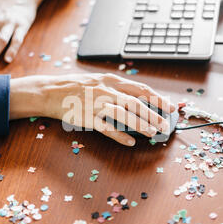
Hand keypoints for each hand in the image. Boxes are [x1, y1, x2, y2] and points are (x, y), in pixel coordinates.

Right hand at [9, 73, 175, 145]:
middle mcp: (106, 91)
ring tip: (152, 133)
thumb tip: (138, 100)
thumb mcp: (99, 81)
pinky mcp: (87, 118)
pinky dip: (119, 136)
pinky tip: (130, 143)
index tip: (171, 107)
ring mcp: (97, 104)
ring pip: (124, 114)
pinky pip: (106, 128)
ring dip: (141, 124)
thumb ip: (117, 88)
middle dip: (154, 114)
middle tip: (165, 125)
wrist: (51, 92)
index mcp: (111, 80)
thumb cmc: (76, 87)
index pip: (141, 88)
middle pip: (136, 102)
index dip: (158, 98)